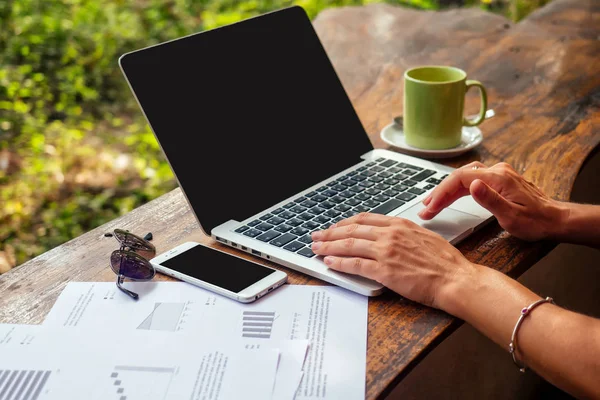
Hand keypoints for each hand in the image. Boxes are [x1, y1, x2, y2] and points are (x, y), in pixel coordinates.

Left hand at [311, 213, 475, 308]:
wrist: (456, 279)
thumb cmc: (445, 263)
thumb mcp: (424, 237)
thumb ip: (404, 234)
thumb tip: (391, 236)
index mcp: (400, 224)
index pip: (364, 219)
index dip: (345, 223)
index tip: (335, 226)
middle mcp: (390, 234)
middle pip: (352, 230)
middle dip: (330, 233)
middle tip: (316, 236)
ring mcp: (386, 251)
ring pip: (349, 245)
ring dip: (328, 247)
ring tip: (315, 249)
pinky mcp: (384, 270)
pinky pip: (355, 264)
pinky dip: (339, 263)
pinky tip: (329, 263)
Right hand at [418, 162, 566, 240]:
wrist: (556, 219)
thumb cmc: (536, 222)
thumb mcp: (512, 216)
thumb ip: (490, 200)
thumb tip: (472, 185)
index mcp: (498, 178)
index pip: (460, 179)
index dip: (441, 193)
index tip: (430, 207)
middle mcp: (497, 171)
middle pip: (459, 177)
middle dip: (440, 193)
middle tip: (425, 209)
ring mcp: (499, 173)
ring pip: (464, 177)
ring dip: (447, 190)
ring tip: (432, 203)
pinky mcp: (499, 179)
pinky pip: (472, 179)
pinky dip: (458, 189)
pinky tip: (451, 196)